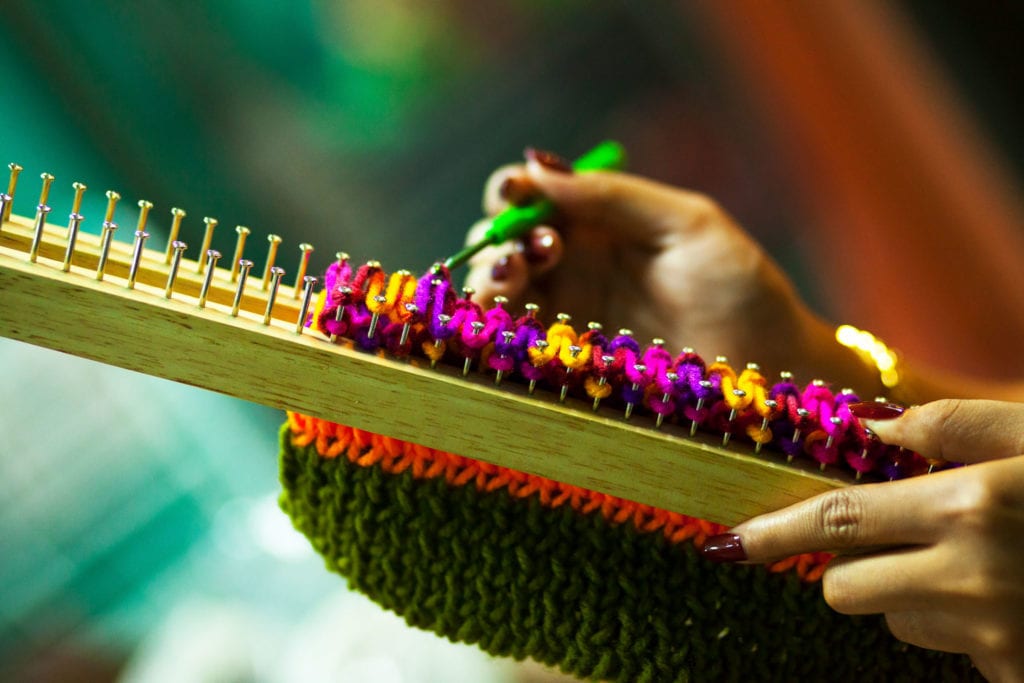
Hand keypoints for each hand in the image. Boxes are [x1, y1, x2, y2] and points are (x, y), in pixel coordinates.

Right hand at [464, 149, 869, 385]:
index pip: (534, 195)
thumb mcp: (686, 223)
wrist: (771, 367)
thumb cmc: (740, 288)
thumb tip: (538, 167)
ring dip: (490, 274)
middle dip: (501, 235)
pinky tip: (506, 313)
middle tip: (538, 248)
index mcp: (599, 222)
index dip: (512, 188)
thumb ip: (613, 195)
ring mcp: (565, 314)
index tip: (515, 191)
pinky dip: (493, 322)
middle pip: (503, 239)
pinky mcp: (564, 361)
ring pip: (497, 287)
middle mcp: (572, 265)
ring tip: (516, 272)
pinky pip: (511, 337)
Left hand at [703, 399, 1023, 681]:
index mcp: (969, 506)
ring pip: (897, 621)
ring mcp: (992, 635)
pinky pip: (951, 649)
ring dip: (915, 594)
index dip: (774, 532)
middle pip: (844, 586)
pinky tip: (1011, 596)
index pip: (837, 521)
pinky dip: (965, 624)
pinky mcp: (1013, 674)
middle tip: (912, 533)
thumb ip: (951, 425)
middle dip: (855, 561)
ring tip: (983, 562)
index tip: (726, 543)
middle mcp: (969, 576)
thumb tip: (870, 425)